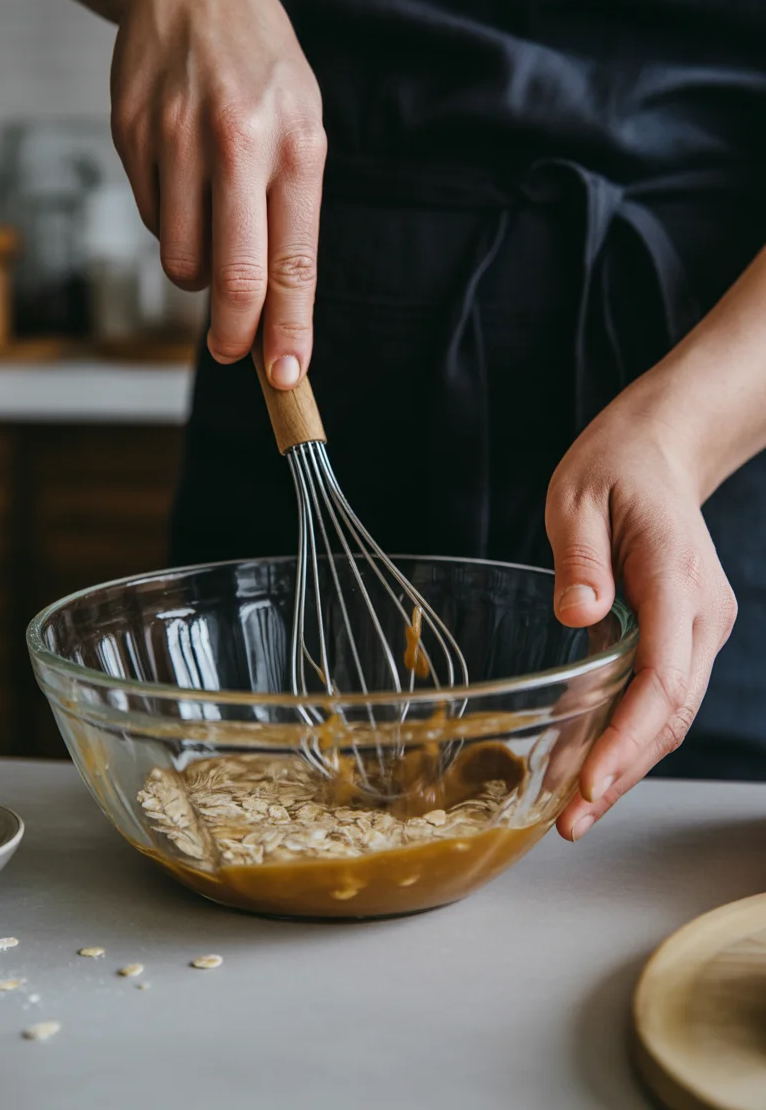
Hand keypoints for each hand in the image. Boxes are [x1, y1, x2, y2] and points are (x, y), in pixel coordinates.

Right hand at [110, 0, 325, 385]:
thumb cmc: (262, 70)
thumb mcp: (303, 128)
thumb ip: (291, 215)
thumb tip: (278, 308)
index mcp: (297, 148)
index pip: (292, 265)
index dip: (288, 331)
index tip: (285, 377)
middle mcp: (238, 146)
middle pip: (234, 278)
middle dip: (236, 336)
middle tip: (234, 353)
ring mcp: (178, 140)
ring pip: (182, 259)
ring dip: (199, 273)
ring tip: (213, 233)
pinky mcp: (131, 137)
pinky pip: (150, 218)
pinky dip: (170, 223)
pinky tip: (183, 180)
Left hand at [545, 379, 737, 841]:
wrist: (660, 451)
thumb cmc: (614, 467)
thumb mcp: (577, 495)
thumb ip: (578, 555)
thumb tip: (578, 616)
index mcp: (675, 576)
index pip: (663, 676)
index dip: (628, 738)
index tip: (590, 783)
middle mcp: (701, 611)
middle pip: (671, 711)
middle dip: (624, 771)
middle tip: (571, 821)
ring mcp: (700, 625)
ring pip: (671, 713)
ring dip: (628, 764)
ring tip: (576, 812)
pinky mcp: (686, 633)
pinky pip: (663, 695)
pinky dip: (631, 735)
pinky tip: (593, 765)